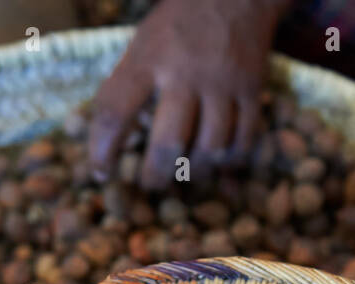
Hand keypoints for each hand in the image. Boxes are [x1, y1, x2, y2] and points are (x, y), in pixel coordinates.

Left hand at [88, 0, 287, 189]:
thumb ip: (128, 88)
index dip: (103, 150)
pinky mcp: (252, 90)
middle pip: (168, 144)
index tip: (101, 172)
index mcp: (148, 59)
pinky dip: (229, 159)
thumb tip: (108, 142)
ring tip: (185, 173)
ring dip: (195, 170)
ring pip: (210, 148)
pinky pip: (243, 141)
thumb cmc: (178, 27)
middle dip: (156, 175)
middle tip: (150, 184)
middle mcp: (185, 73)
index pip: (115, 112)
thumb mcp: (143, 46)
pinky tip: (217, 160)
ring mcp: (222, 83)